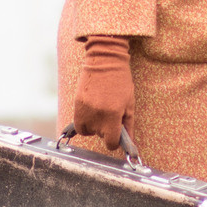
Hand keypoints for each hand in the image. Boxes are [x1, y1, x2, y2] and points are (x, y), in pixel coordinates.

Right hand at [68, 34, 132, 149]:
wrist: (104, 61)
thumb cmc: (120, 82)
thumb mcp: (129, 104)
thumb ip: (128, 126)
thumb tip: (130, 145)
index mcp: (112, 115)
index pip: (111, 143)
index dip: (115, 141)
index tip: (117, 134)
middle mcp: (96, 115)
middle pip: (100, 136)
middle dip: (106, 129)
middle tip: (111, 113)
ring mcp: (84, 111)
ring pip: (88, 132)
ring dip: (94, 127)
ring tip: (100, 111)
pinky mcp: (76, 105)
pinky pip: (79, 125)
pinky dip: (85, 122)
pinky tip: (92, 111)